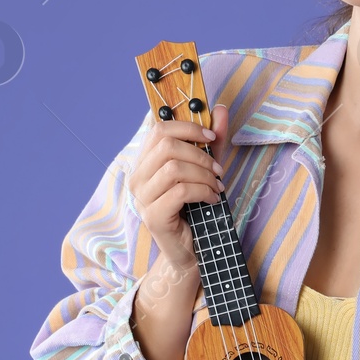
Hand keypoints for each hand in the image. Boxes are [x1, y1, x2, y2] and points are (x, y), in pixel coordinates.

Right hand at [125, 102, 228, 271]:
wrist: (193, 251)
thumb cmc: (197, 209)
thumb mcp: (207, 168)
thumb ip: (213, 141)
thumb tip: (222, 108)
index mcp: (145, 163)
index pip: (158, 130)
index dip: (188, 128)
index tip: (211, 137)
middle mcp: (137, 178)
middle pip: (166, 146)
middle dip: (200, 154)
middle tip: (218, 169)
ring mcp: (142, 199)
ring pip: (174, 168)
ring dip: (204, 175)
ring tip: (217, 187)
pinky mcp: (153, 217)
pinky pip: (180, 192)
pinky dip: (203, 192)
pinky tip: (212, 199)